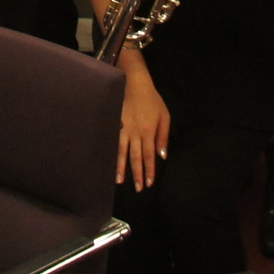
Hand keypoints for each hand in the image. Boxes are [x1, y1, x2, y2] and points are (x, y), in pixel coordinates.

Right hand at [117, 63, 169, 189]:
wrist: (134, 84)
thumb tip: (162, 156)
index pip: (149, 156)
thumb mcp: (165, 116)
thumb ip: (163, 137)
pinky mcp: (115, 125)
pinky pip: (114, 143)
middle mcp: (136, 133)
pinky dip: (112, 154)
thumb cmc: (152, 100)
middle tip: (138, 189)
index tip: (148, 183)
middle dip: (137, 174)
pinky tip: (109, 162)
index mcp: (149, 132)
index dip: (149, 170)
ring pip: (122, 153)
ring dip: (121, 168)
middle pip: (136, 158)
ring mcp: (124, 129)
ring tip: (120, 182)